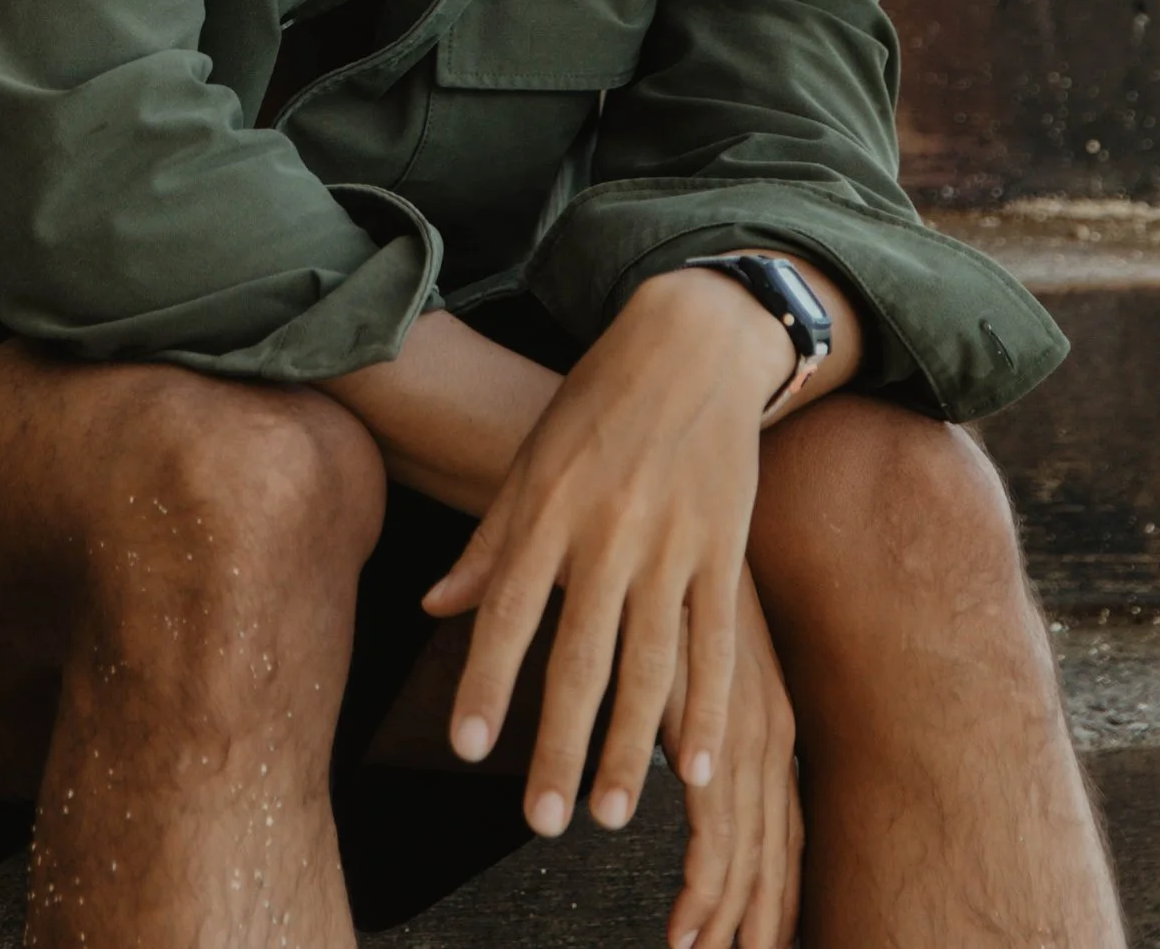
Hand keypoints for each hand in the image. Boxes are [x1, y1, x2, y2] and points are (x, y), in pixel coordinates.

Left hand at [419, 266, 795, 839]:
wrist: (692, 338)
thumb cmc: (599, 402)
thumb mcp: (533, 458)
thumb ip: (490, 539)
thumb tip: (436, 605)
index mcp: (549, 505)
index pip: (509, 609)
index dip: (486, 680)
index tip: (466, 748)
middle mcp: (607, 528)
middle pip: (579, 654)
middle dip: (557, 741)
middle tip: (541, 821)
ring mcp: (671, 539)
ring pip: (648, 661)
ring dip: (628, 746)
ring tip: (608, 816)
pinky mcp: (724, 544)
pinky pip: (715, 640)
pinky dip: (706, 707)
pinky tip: (693, 767)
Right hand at [663, 570, 800, 948]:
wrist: (648, 509)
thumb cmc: (660, 578)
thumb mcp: (693, 655)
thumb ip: (697, 709)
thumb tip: (685, 763)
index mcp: (770, 716)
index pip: (783, 828)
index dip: (777, 891)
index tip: (762, 939)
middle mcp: (768, 730)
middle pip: (774, 854)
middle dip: (760, 920)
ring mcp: (740, 732)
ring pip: (746, 857)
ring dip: (722, 917)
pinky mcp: (704, 726)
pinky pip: (711, 832)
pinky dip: (702, 887)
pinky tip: (684, 926)